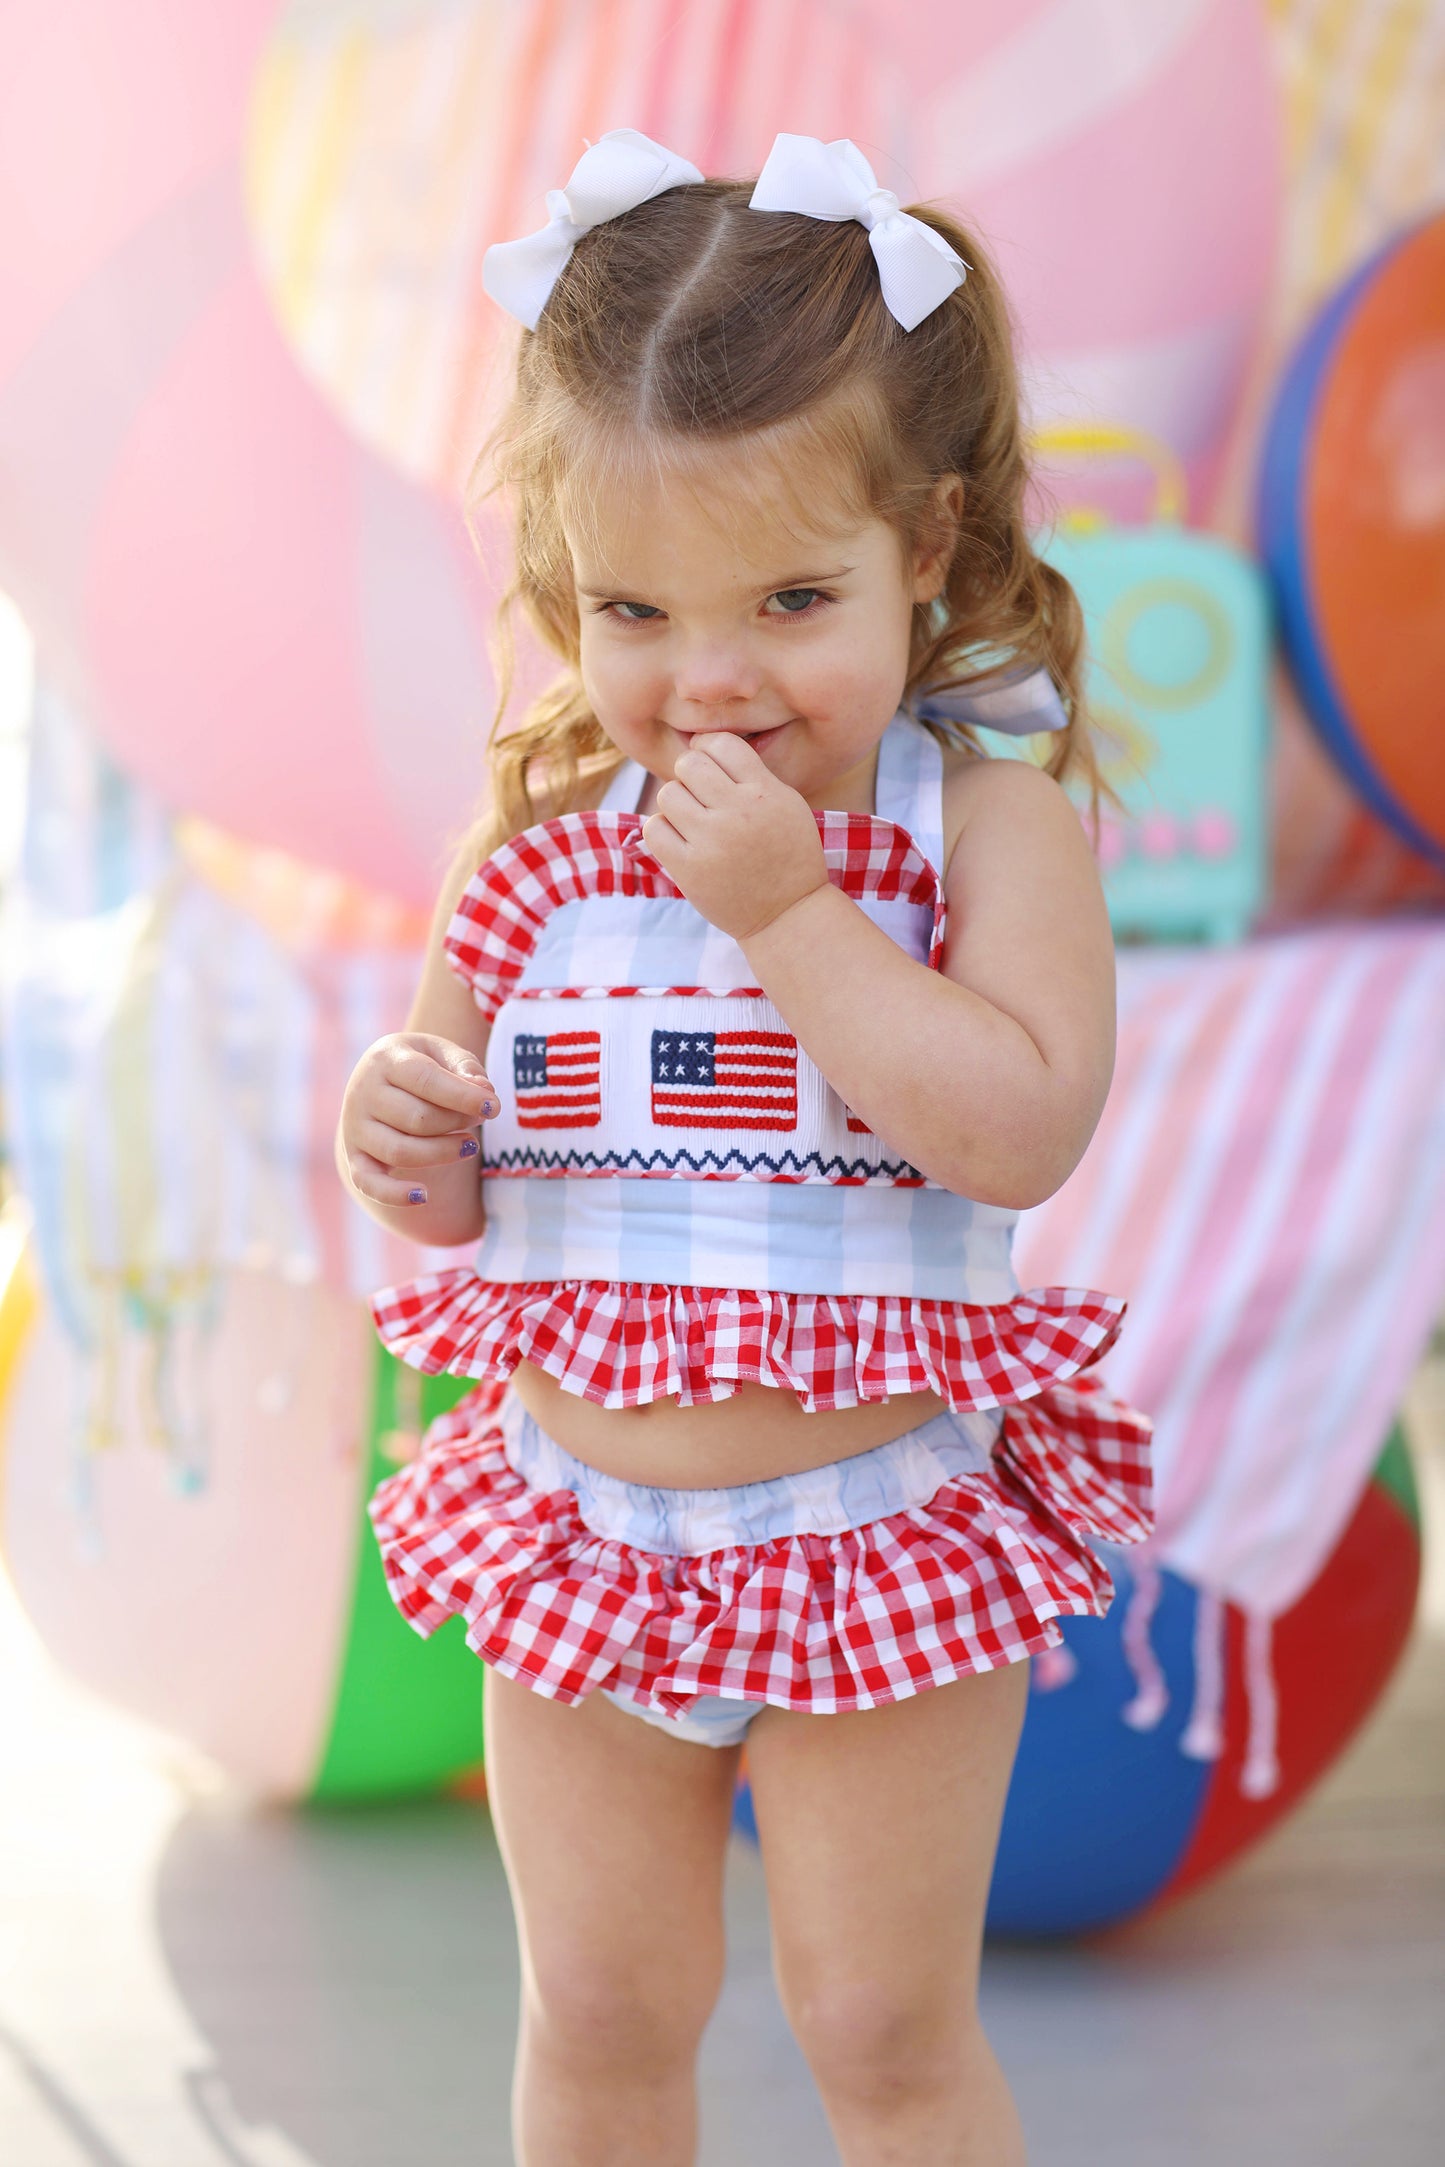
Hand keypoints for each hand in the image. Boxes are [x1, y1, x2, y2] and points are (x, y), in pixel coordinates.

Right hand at [339, 1033, 495, 1205]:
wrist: (380, 1084)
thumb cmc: (422, 1068)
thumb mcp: (443, 1055)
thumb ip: (466, 1069)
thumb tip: (485, 1091)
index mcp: (386, 1059)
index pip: (426, 1081)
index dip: (463, 1096)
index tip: (493, 1107)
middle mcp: (363, 1093)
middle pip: (417, 1119)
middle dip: (457, 1122)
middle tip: (480, 1118)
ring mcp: (355, 1127)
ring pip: (401, 1151)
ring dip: (443, 1153)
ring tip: (470, 1145)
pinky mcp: (355, 1158)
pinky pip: (369, 1183)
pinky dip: (393, 1194)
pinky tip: (423, 1196)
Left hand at [642, 732, 828, 940]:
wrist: (788, 915)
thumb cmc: (788, 856)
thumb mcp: (786, 805)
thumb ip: (751, 775)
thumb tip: (700, 747)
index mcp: (765, 792)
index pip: (721, 744)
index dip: (708, 749)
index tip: (710, 767)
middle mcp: (738, 812)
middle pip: (689, 765)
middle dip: (690, 776)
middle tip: (701, 797)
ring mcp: (712, 841)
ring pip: (668, 794)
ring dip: (676, 804)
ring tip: (693, 822)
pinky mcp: (690, 869)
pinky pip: (654, 828)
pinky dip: (663, 830)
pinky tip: (681, 841)